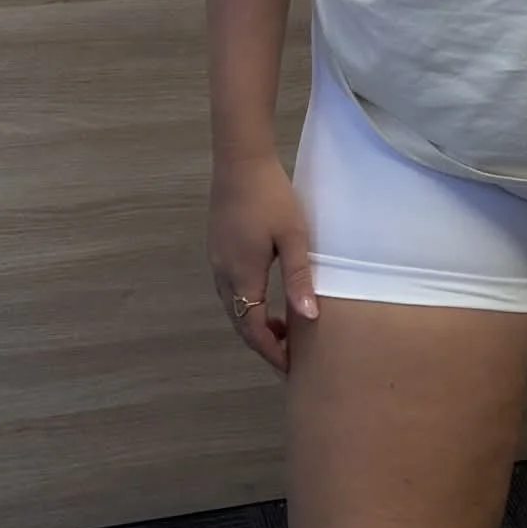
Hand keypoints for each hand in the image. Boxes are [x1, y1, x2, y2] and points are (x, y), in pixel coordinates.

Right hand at [208, 151, 317, 374]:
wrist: (239, 159)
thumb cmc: (270, 196)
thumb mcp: (292, 235)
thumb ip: (298, 277)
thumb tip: (309, 318)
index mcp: (242, 277)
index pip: (253, 329)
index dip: (272, 352)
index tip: (290, 368)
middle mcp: (223, 274)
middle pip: (240, 322)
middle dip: (263, 342)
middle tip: (289, 355)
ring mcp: (217, 260)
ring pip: (233, 305)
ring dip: (254, 322)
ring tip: (282, 329)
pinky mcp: (218, 246)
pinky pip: (230, 288)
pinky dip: (248, 302)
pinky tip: (266, 295)